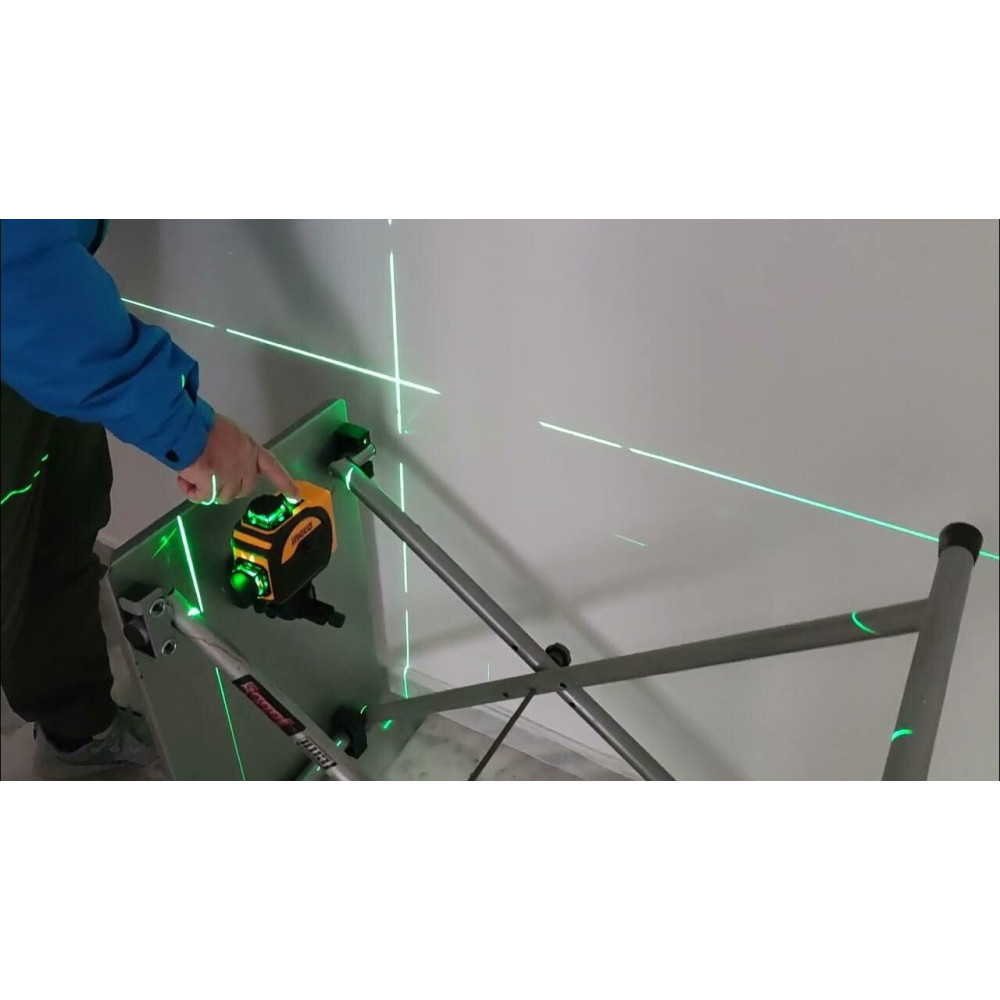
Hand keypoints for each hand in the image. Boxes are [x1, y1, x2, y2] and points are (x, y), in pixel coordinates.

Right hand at [177, 413, 297, 503]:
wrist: (186, 427)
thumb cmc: (203, 426)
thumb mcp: (229, 435)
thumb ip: (235, 453)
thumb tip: (223, 466)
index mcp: (251, 449)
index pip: (273, 467)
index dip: (284, 482)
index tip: (296, 495)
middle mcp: (245, 465)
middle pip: (244, 490)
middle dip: (228, 490)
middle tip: (209, 479)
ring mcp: (230, 476)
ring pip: (221, 497)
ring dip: (207, 491)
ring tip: (193, 473)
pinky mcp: (212, 484)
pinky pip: (202, 497)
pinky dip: (191, 491)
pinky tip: (185, 478)